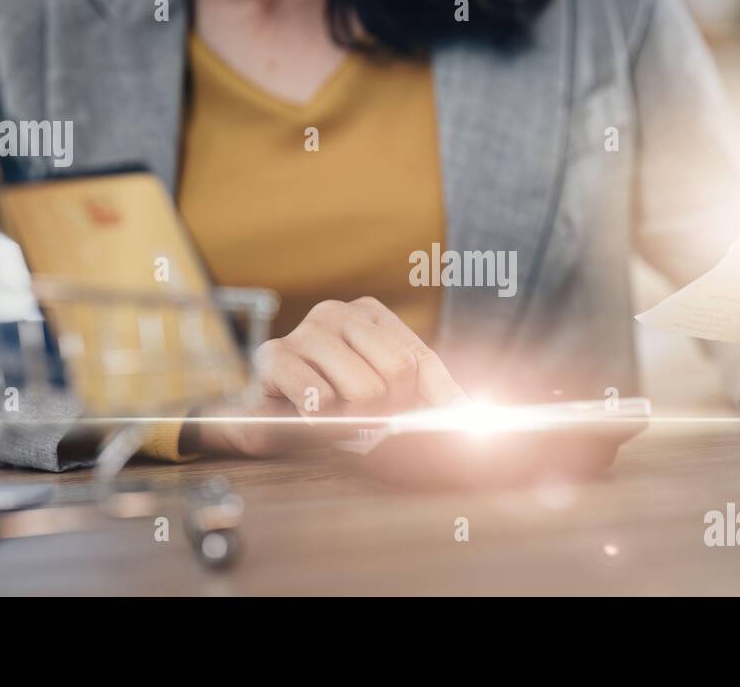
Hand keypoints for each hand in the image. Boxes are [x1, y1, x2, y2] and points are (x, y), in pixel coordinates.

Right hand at [196, 296, 465, 455]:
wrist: (265, 417)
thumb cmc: (334, 403)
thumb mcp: (390, 395)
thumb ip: (433, 397)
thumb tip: (474, 415)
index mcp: (371, 314)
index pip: (421, 359)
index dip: (424, 400)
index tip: (424, 426)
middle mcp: (338, 312)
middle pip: (397, 372)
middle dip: (387, 411)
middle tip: (363, 423)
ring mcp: (305, 331)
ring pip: (362, 390)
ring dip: (354, 422)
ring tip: (336, 421)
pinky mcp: (274, 357)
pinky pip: (321, 399)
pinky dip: (324, 423)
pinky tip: (311, 420)